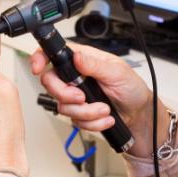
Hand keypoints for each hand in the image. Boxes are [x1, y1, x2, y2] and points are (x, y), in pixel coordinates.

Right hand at [30, 43, 167, 157]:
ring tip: (104, 109)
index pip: (54, 54)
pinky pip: (74, 120)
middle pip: (50, 83)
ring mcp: (76, 95)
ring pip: (63, 106)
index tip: (38, 68)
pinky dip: (91, 122)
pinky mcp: (79, 112)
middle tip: (82, 97)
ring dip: (86, 112)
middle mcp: (75, 76)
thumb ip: (95, 65)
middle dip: (66, 94)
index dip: (40, 58)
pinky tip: (105, 118)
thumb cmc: (132, 88)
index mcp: (83, 60)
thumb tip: (77, 56)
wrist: (139, 115)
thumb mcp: (118, 72)